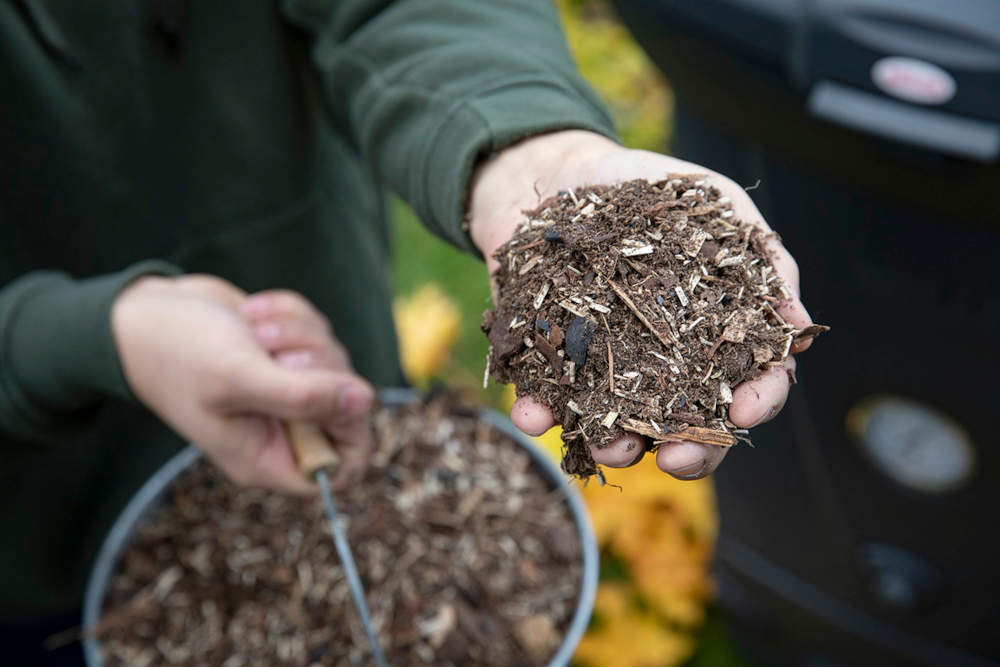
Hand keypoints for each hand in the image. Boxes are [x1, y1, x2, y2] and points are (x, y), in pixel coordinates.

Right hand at [111, 274, 373, 492]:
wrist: (143, 312)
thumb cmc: (178, 352)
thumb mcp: (239, 378)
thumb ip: (303, 396)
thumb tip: (365, 400)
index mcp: (268, 455)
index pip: (343, 467)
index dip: (353, 431)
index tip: (335, 393)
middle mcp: (282, 427)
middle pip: (348, 405)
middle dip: (319, 366)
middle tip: (276, 353)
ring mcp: (286, 387)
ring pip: (335, 360)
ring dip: (300, 333)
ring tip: (253, 329)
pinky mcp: (287, 351)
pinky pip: (319, 329)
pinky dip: (292, 314)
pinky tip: (253, 313)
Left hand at [468, 130, 813, 479]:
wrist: (558, 170)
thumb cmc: (647, 188)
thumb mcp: (714, 204)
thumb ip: (762, 260)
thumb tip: (800, 326)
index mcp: (712, 337)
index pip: (751, 382)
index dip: (757, 402)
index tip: (744, 410)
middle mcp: (662, 367)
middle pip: (688, 427)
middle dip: (688, 454)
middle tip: (675, 459)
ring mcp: (604, 370)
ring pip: (617, 429)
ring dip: (615, 447)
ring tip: (607, 448)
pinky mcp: (549, 363)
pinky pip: (543, 398)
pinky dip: (537, 412)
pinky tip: (532, 415)